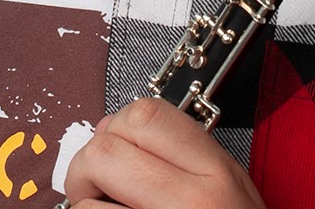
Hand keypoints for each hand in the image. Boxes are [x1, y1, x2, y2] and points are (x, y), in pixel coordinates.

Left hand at [62, 97, 266, 208]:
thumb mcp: (227, 186)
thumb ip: (177, 153)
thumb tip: (108, 130)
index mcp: (218, 172)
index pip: (146, 116)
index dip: (116, 126)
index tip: (113, 145)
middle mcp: (195, 201)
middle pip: (107, 151)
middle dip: (87, 167)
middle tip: (94, 187)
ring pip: (87, 205)